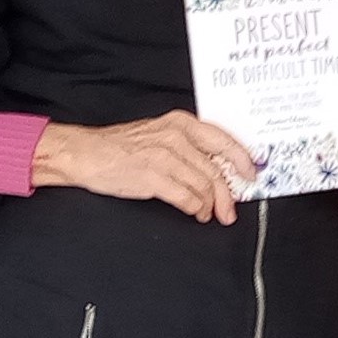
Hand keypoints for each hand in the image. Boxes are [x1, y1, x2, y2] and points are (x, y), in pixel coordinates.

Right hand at [34, 111, 254, 223]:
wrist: (86, 153)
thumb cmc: (121, 146)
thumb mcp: (159, 134)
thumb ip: (187, 146)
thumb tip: (215, 167)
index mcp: (181, 124)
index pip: (223, 141)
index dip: (241, 160)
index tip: (251, 174)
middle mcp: (176, 137)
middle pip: (215, 170)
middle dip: (227, 195)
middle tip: (230, 211)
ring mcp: (164, 156)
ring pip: (204, 186)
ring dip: (210, 205)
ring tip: (208, 214)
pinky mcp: (152, 177)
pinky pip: (186, 197)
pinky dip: (195, 209)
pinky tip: (194, 213)